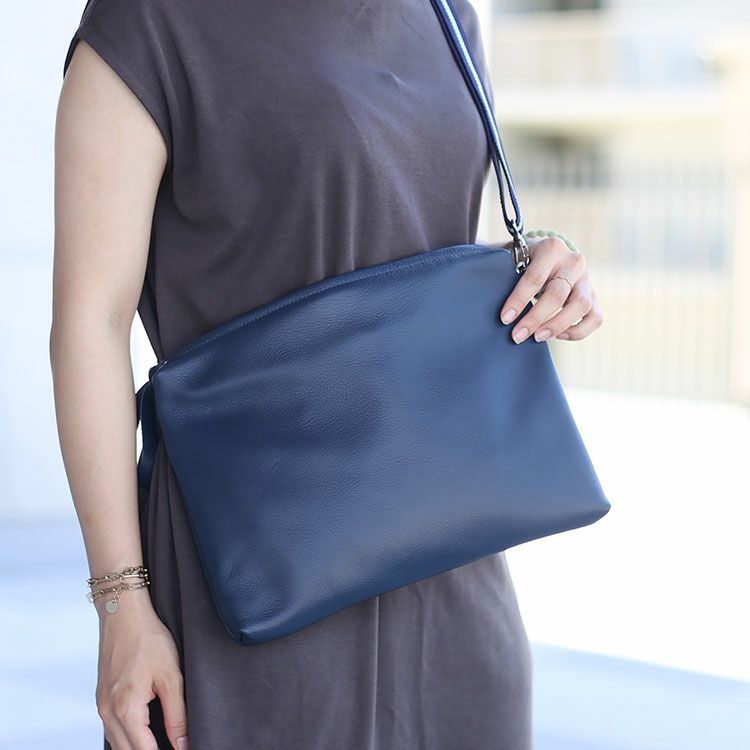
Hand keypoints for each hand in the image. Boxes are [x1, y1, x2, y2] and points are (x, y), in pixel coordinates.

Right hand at [94, 591, 187, 749]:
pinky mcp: (101, 699)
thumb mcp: (171, 676)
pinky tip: (144, 733)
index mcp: (126, 709)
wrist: (124, 614)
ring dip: (137, 747)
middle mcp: (108, 713)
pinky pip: (112, 730)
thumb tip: (183, 744)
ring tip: (161, 742)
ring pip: (118, 744)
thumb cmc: (148, 638)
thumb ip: (177, 714)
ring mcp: (101, 707)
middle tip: (174, 746)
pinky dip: (127, 737)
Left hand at [499, 236, 602, 342]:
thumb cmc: (525, 259)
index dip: (519, 300)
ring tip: (537, 337)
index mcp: (551, 248)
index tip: (505, 318)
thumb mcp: (514, 256)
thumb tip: (483, 293)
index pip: (534, 278)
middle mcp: (573, 261)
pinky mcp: (595, 295)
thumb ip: (502, 270)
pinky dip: (578, 331)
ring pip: (580, 306)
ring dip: (557, 326)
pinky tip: (558, 336)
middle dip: (535, 318)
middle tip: (517, 335)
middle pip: (557, 295)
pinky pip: (595, 318)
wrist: (551, 254)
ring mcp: (587, 279)